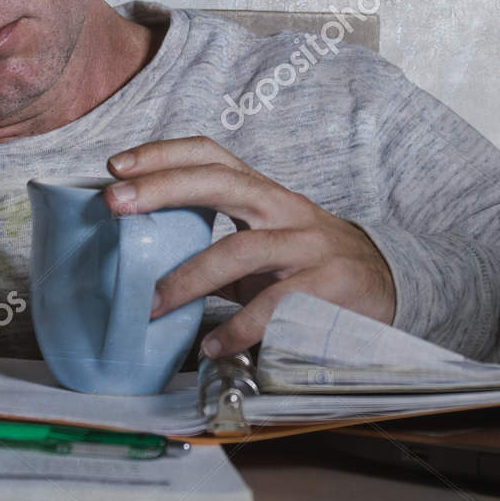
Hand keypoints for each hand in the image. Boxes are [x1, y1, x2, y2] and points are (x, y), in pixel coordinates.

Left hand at [104, 136, 396, 357]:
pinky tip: (211, 346)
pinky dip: (237, 328)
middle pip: (222, 183)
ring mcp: (308, 246)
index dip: (164, 154)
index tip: (117, 166)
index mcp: (264, 194)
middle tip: (115, 204)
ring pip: (241, 249)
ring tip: (153, 305)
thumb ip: (214, 245)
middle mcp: (284, 209)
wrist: (385, 284)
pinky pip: (274, 306)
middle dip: (164, 188)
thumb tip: (143, 261)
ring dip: (189, 278)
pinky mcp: (327, 286)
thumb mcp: (262, 243)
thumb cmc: (305, 265)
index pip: (212, 156)